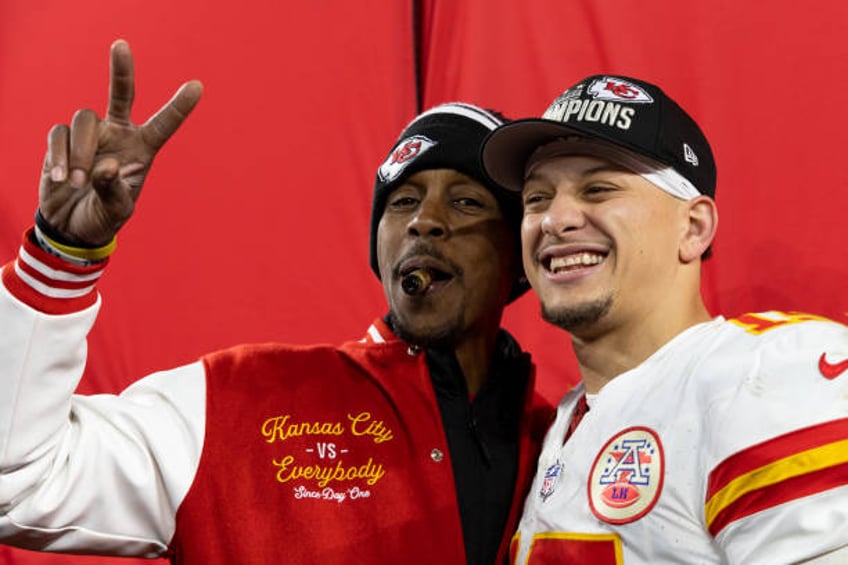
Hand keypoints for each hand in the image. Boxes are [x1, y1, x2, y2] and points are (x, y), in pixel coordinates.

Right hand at [38, 39, 202, 245]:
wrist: (72, 225)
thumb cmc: (104, 216)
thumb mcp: (117, 211)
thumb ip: (113, 190)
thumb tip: (104, 166)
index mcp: (142, 149)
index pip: (163, 125)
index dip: (179, 106)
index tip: (198, 85)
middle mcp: (118, 134)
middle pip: (121, 95)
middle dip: (121, 70)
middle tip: (121, 45)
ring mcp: (91, 134)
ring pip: (84, 120)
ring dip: (81, 152)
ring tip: (77, 182)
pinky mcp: (63, 139)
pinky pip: (59, 134)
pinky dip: (60, 155)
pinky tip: (61, 178)